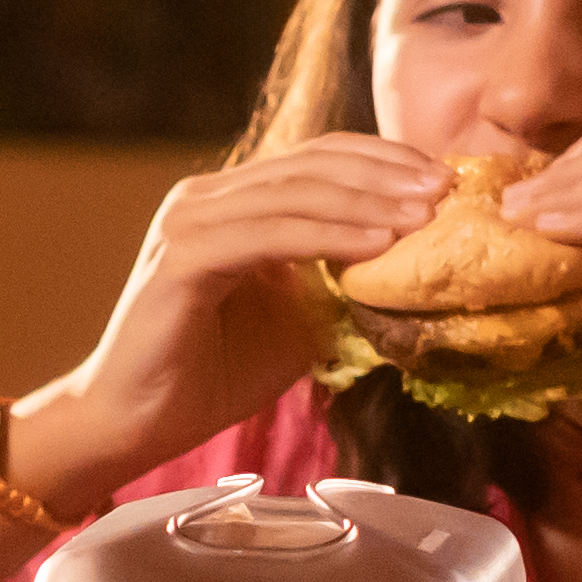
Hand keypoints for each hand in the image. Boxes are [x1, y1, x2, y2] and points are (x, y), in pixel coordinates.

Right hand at [58, 133, 452, 459]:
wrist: (134, 422)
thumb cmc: (210, 376)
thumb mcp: (297, 322)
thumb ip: (337, 285)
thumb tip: (411, 269)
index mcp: (230, 203)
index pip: (316, 159)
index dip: (382, 161)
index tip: (443, 180)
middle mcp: (205, 198)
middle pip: (310, 164)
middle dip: (387, 173)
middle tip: (447, 189)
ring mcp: (189, 223)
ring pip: (293, 193)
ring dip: (367, 202)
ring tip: (424, 215)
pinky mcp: (180, 258)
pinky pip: (267, 234)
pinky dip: (326, 236)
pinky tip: (376, 246)